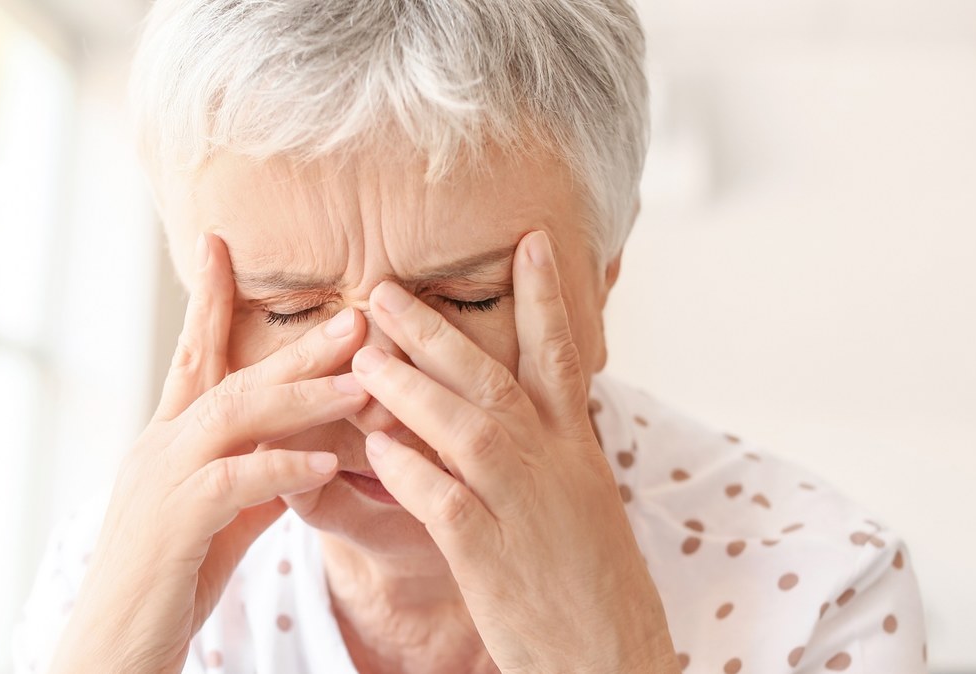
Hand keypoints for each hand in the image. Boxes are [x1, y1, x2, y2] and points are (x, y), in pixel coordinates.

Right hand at [50, 233, 368, 672]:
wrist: (112, 649)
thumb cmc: (168, 583)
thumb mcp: (219, 519)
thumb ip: (257, 477)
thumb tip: (305, 450)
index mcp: (169, 439)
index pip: (192, 353)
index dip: (209, 297)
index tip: (223, 243)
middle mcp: (160, 446)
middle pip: (230, 373)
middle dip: (296, 343)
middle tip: (355, 314)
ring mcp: (162, 481)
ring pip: (234, 414)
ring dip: (303, 394)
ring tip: (360, 380)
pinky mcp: (173, 525)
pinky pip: (233, 481)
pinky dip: (282, 466)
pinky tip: (327, 460)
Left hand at [350, 231, 678, 672]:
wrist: (614, 659)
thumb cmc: (591, 584)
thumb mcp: (583, 503)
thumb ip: (548, 452)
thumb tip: (510, 408)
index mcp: (576, 450)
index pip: (560, 357)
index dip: (544, 297)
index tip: (528, 242)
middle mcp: (555, 467)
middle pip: (492, 379)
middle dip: (435, 331)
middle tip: (384, 289)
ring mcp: (526, 509)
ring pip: (466, 428)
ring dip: (410, 388)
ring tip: (360, 355)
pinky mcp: (493, 557)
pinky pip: (443, 500)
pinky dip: (409, 469)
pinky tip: (374, 447)